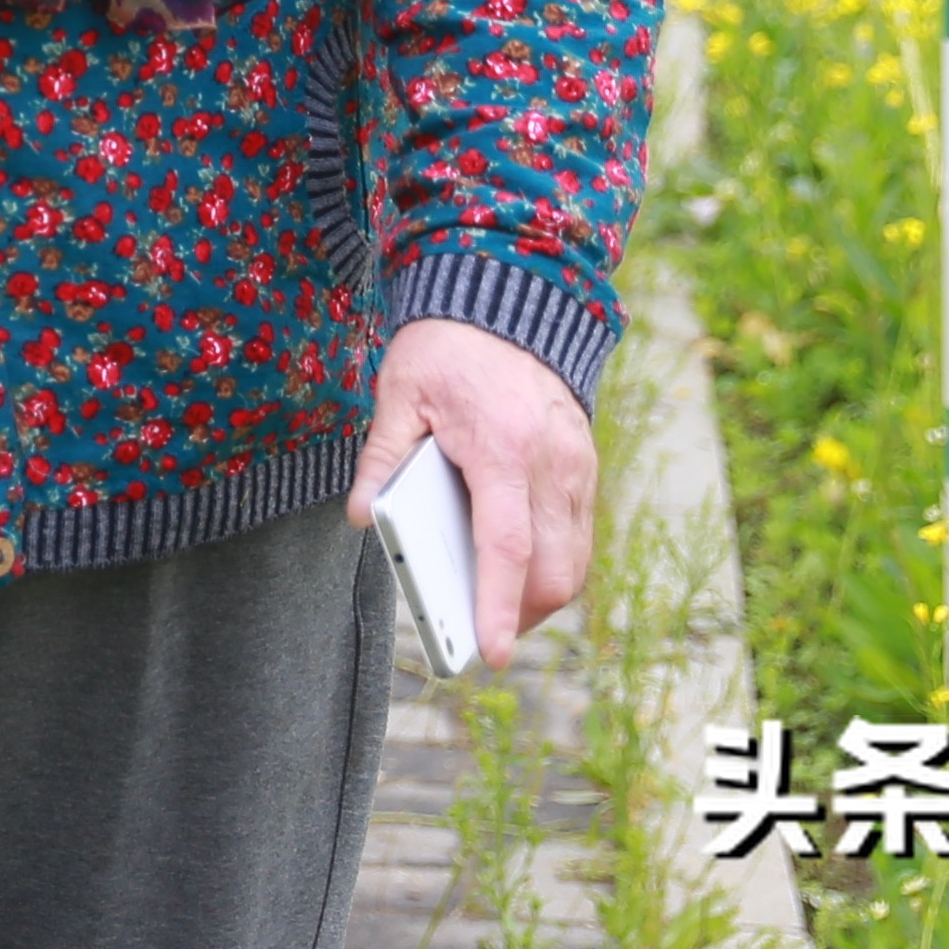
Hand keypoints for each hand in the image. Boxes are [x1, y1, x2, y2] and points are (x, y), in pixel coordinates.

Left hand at [352, 316, 596, 665]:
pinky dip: (552, 564)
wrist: (508, 295)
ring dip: (539, 596)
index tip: (490, 653)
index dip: (497, 606)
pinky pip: (577, 536)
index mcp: (502, 446)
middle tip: (477, 633)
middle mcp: (552, 463)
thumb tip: (363, 517)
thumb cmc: (447, 347)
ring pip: (573, 561)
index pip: (506, 545)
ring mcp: (576, 467)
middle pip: (551, 570)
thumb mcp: (399, 393)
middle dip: (518, 615)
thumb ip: (382, 458)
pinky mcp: (585, 467)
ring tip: (494, 608)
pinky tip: (515, 566)